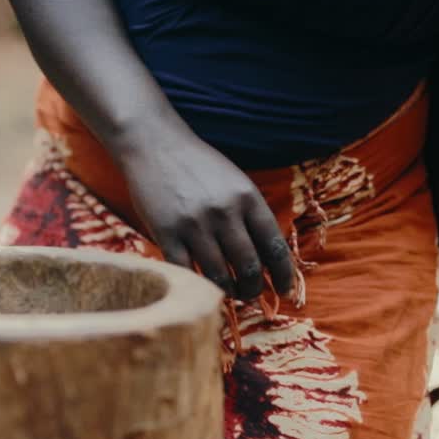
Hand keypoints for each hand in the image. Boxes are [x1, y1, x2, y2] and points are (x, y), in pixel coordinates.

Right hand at [114, 127, 292, 299]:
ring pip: (219, 275)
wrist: (154, 145)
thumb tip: (267, 255)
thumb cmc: (198, 165)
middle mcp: (224, 213)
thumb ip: (250, 213)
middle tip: (252, 294)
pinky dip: (197, 285)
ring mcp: (194, 225)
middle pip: (249, 267)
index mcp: (247, 198)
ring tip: (230, 293)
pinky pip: (187, 271)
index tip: (284, 289)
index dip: (283, 273)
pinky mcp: (167, 234)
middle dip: (254, 288)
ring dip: (228, 292)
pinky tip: (202, 287)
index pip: (274, 245)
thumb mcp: (235, 181)